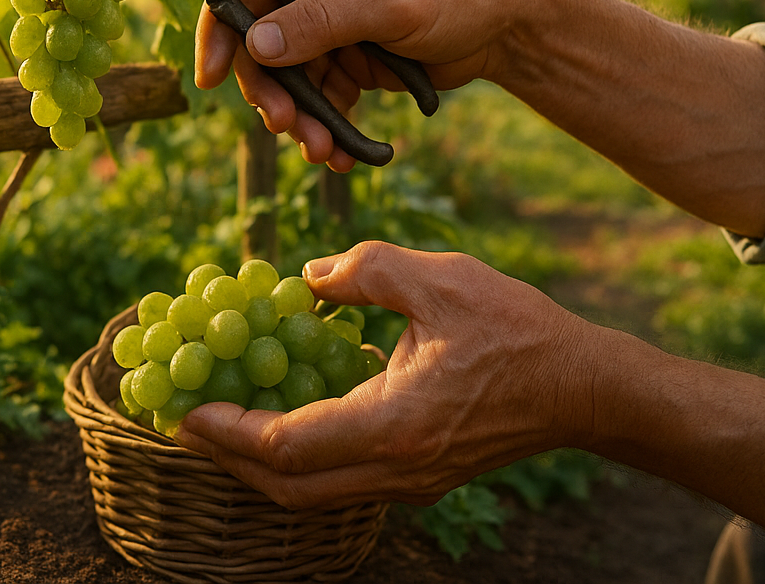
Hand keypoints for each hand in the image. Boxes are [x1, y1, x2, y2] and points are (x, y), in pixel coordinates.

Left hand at [176, 241, 599, 508]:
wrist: (584, 388)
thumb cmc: (516, 331)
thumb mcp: (440, 280)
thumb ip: (365, 272)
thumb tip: (308, 278)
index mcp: (393, 426)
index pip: (285, 446)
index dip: (225, 431)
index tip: (181, 408)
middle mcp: (394, 470)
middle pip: (285, 487)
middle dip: (225, 458)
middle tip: (180, 420)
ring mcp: (407, 482)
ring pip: (310, 493)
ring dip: (256, 464)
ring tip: (216, 421)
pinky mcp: (417, 477)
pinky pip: (338, 480)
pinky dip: (295, 458)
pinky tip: (278, 415)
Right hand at [194, 0, 530, 170]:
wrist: (510, 27)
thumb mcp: (389, 2)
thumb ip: (321, 20)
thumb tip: (256, 43)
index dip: (222, 27)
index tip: (211, 77)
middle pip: (260, 39)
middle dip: (269, 88)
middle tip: (284, 126)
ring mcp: (331, 21)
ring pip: (288, 75)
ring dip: (298, 116)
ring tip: (322, 151)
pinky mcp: (349, 56)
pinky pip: (319, 94)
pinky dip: (324, 124)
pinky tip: (338, 153)